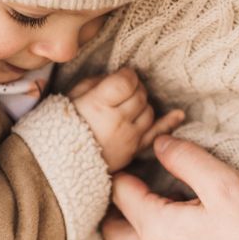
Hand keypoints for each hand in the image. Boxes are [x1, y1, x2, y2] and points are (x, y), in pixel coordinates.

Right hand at [69, 69, 184, 171]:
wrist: (59, 163)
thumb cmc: (61, 126)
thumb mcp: (73, 96)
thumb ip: (97, 83)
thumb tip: (118, 76)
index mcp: (98, 104)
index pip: (127, 81)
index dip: (127, 75)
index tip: (121, 77)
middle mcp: (117, 121)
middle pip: (140, 95)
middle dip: (135, 89)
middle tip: (122, 92)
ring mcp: (128, 138)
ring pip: (148, 111)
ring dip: (142, 105)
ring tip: (126, 106)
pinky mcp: (134, 152)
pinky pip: (156, 134)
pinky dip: (169, 123)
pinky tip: (179, 114)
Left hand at [102, 135, 238, 239]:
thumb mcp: (224, 183)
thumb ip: (185, 159)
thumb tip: (159, 143)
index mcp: (156, 229)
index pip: (119, 193)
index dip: (126, 169)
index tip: (141, 156)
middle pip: (110, 230)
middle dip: (116, 205)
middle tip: (139, 183)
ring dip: (134, 229)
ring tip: (163, 207)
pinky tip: (184, 234)